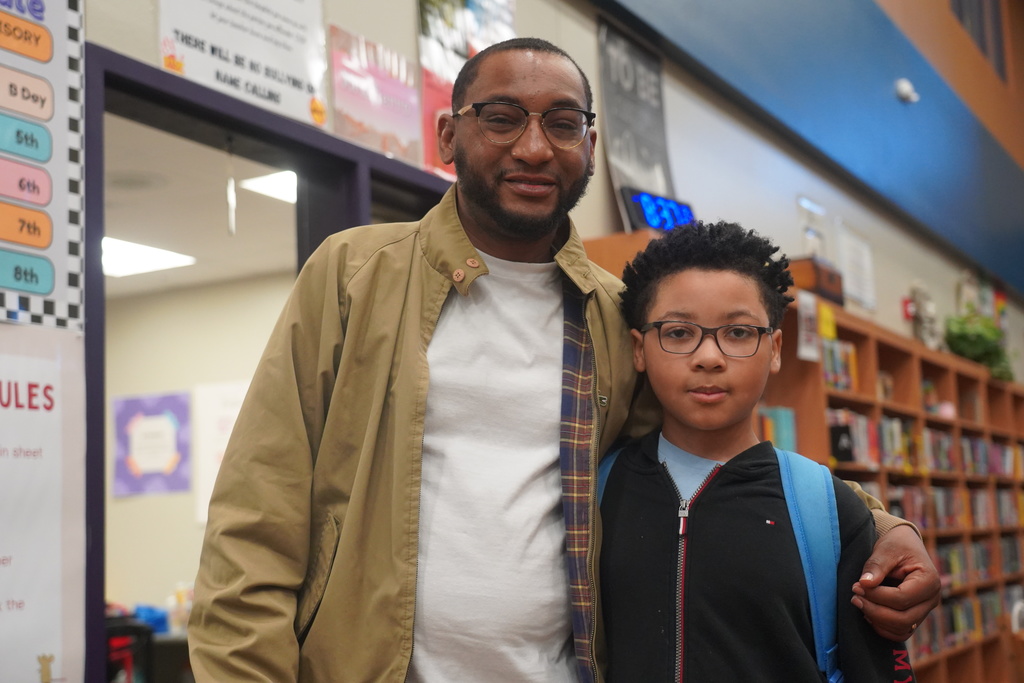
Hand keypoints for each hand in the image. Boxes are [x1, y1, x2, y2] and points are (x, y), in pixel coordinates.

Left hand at [851, 525, 940, 641]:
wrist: (904, 545)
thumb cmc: (897, 545)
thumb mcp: (886, 549)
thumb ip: (876, 566)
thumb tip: (864, 583)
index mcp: (929, 580)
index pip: (902, 598)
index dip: (876, 595)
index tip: (857, 586)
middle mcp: (931, 599)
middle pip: (904, 619)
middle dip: (875, 611)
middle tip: (855, 597)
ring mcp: (924, 610)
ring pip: (902, 629)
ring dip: (877, 620)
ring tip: (860, 603)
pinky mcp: (915, 616)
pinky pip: (901, 632)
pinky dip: (883, 627)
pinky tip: (868, 613)